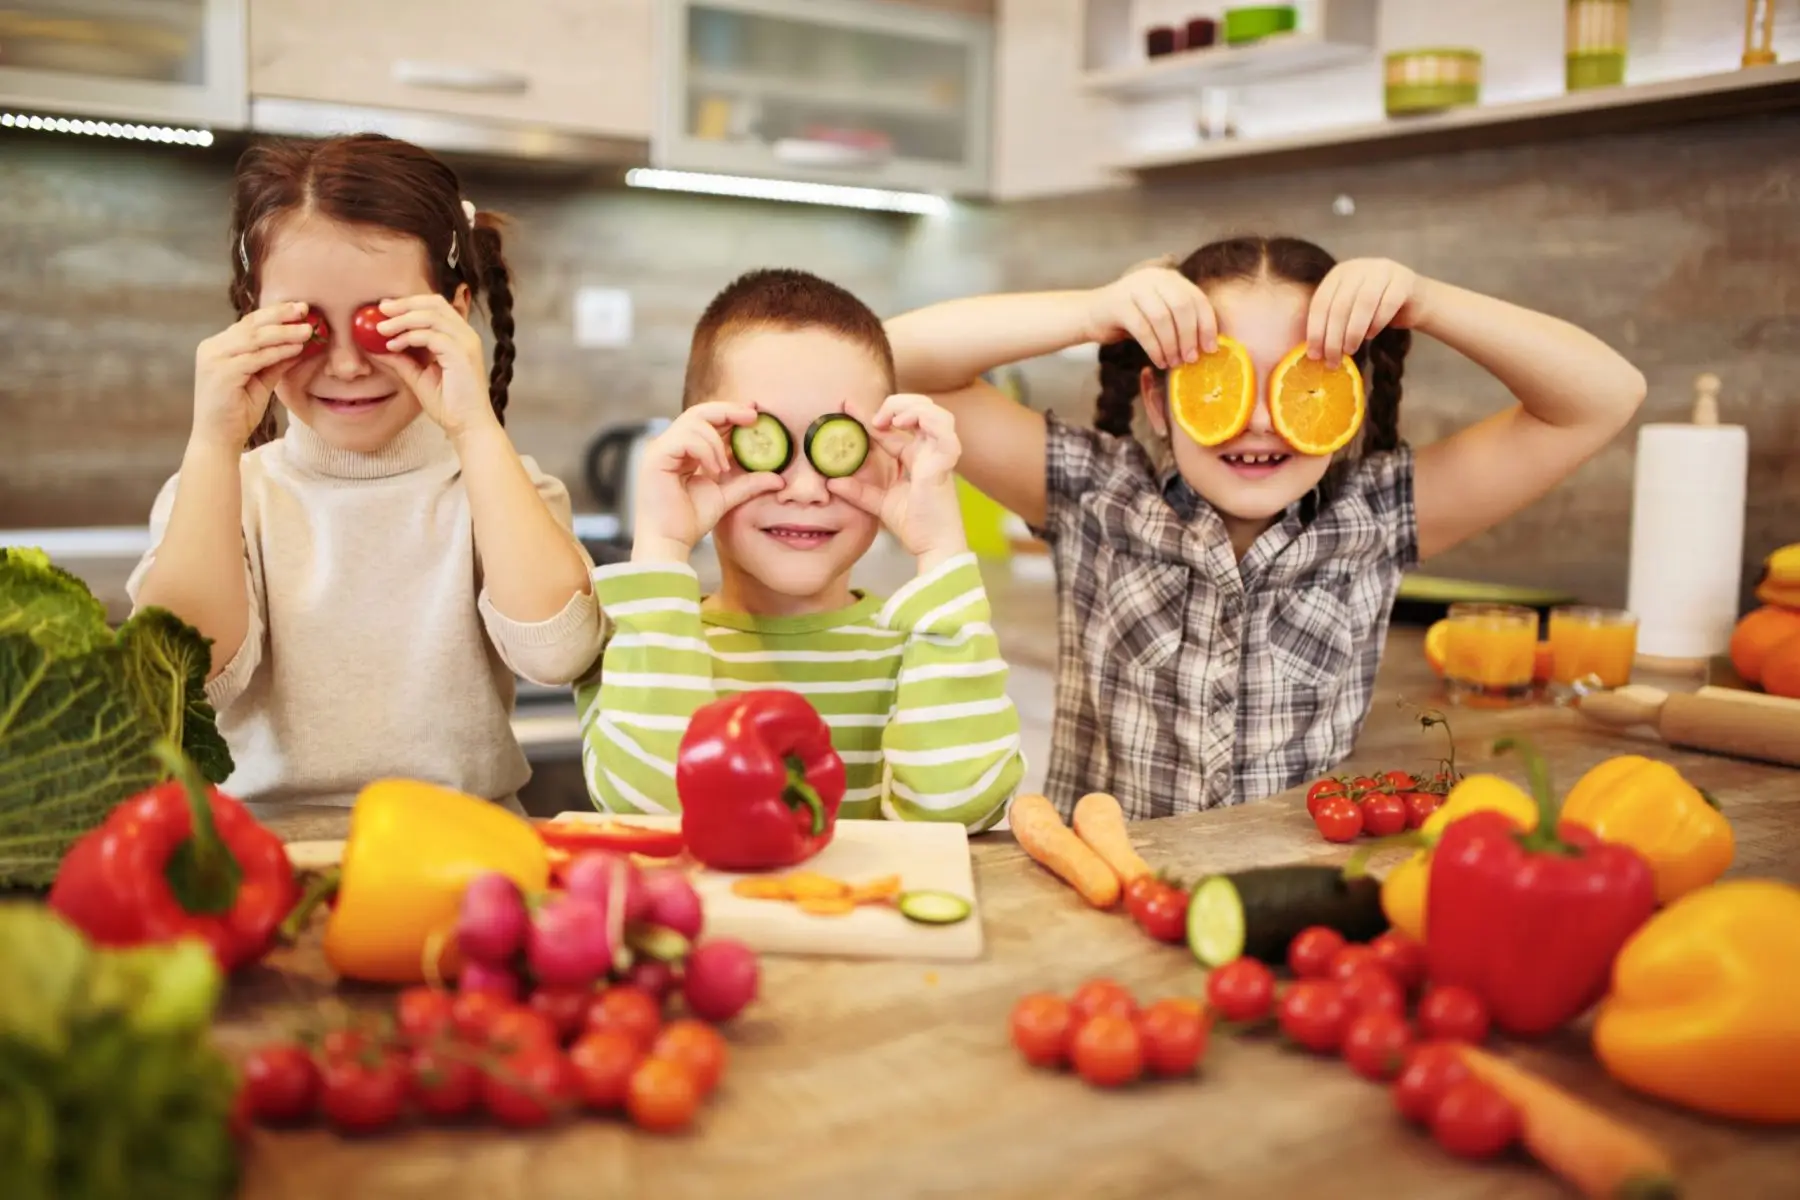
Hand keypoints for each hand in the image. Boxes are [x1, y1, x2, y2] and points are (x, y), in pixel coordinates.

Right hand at [191, 302, 314, 448]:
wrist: (217, 438)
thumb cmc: (238, 412)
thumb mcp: (261, 382)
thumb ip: (275, 362)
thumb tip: (300, 345)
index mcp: (218, 347)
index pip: (248, 324)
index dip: (274, 314)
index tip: (299, 308)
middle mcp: (212, 348)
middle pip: (250, 325)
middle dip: (280, 315)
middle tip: (305, 308)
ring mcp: (214, 359)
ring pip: (254, 338)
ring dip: (284, 332)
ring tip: (308, 329)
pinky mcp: (222, 373)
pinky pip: (256, 357)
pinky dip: (278, 351)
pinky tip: (296, 347)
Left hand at [371, 294, 494, 441]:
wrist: (468, 426)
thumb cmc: (449, 405)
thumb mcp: (418, 377)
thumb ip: (401, 360)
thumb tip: (375, 347)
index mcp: (459, 337)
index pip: (435, 306)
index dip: (408, 303)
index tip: (383, 308)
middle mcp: (466, 335)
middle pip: (434, 303)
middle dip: (404, 304)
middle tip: (380, 310)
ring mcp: (466, 343)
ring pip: (431, 315)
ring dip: (402, 319)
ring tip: (381, 329)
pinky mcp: (462, 354)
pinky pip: (431, 335)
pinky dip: (408, 337)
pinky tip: (393, 345)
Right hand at [631, 402, 783, 560]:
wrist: (670, 543)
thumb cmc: (689, 522)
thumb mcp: (726, 497)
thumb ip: (748, 483)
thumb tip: (779, 478)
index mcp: (684, 451)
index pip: (707, 421)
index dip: (731, 413)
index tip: (755, 411)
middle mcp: (670, 445)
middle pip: (699, 412)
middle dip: (728, 411)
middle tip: (753, 415)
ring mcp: (661, 449)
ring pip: (694, 421)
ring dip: (717, 441)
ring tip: (724, 467)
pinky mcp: (656, 457)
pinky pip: (686, 438)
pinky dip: (705, 450)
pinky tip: (714, 470)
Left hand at [827, 394, 966, 567]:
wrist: (933, 547)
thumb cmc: (916, 527)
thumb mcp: (879, 504)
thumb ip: (858, 491)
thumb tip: (832, 481)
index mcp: (916, 458)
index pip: (893, 427)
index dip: (869, 414)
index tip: (846, 406)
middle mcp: (930, 452)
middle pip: (921, 409)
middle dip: (897, 402)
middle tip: (875, 418)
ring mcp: (939, 455)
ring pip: (936, 413)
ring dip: (912, 406)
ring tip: (891, 417)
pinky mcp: (945, 463)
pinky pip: (945, 431)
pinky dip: (926, 419)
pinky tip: (904, 423)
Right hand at [1084, 264, 1218, 367]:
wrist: (1091, 315)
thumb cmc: (1131, 319)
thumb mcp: (1161, 313)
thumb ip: (1181, 320)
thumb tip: (1209, 344)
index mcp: (1169, 278)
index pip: (1197, 299)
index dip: (1207, 325)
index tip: (1211, 348)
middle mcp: (1154, 277)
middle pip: (1182, 307)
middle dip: (1190, 336)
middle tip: (1191, 359)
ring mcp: (1134, 288)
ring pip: (1162, 319)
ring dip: (1171, 345)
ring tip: (1173, 362)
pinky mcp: (1118, 304)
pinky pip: (1143, 329)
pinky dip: (1154, 349)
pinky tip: (1159, 361)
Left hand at [1306, 257, 1433, 362]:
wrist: (1414, 301)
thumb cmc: (1374, 311)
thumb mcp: (1348, 313)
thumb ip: (1331, 323)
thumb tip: (1312, 351)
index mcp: (1339, 273)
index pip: (1321, 303)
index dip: (1316, 330)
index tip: (1314, 355)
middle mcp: (1359, 266)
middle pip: (1340, 305)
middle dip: (1333, 337)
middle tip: (1332, 360)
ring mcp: (1382, 270)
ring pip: (1363, 304)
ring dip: (1353, 332)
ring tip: (1350, 351)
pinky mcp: (1404, 280)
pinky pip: (1387, 304)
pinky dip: (1377, 323)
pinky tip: (1371, 336)